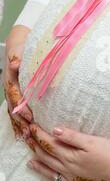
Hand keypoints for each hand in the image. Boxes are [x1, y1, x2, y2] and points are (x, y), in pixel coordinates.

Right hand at [4, 25, 33, 142]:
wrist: (17, 42)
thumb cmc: (22, 46)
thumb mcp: (20, 49)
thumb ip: (18, 57)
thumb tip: (16, 64)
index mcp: (11, 78)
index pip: (15, 95)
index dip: (21, 107)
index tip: (29, 116)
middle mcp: (9, 87)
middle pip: (13, 108)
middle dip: (21, 122)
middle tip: (30, 133)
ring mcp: (11, 92)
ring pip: (14, 112)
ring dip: (20, 125)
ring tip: (27, 138)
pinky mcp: (16, 95)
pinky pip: (16, 111)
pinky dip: (19, 122)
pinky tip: (24, 133)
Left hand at [27, 124, 109, 180]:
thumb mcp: (92, 142)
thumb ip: (72, 137)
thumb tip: (53, 131)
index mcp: (71, 157)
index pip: (50, 144)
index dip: (39, 135)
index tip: (32, 127)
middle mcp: (68, 171)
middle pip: (48, 158)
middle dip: (36, 147)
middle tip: (27, 140)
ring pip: (51, 173)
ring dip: (39, 166)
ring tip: (30, 162)